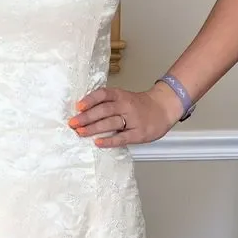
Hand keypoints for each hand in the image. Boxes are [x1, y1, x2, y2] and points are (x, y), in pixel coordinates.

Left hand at [68, 83, 183, 146]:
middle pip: (104, 110)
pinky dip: (109, 140)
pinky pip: (122, 138)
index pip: (103, 94)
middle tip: (73, 123)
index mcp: (121, 95)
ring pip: (111, 123)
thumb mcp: (124, 98)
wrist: (164, 108)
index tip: (78, 106)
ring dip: (94, 128)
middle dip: (87, 117)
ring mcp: (133, 120)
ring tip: (80, 132)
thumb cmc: (139, 105)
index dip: (90, 100)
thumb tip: (83, 112)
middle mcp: (126, 106)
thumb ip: (108, 103)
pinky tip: (98, 143)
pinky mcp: (139, 133)